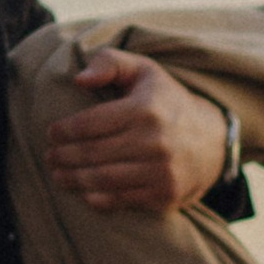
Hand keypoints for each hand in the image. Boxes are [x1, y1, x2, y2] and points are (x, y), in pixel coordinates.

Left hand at [42, 49, 230, 213]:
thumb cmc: (168, 102)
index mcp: (144, 109)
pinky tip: (84, 191)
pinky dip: (97, 198)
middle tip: (49, 157)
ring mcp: (161, 171)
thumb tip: (80, 79)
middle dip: (63, 157)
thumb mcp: (145, 72)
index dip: (63, 131)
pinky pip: (121, 199)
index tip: (52, 134)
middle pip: (91, 154)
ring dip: (73, 179)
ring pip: (102, 179)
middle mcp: (154, 141)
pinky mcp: (164, 194)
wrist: (214, 140)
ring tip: (58, 175)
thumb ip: (110, 63)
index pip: (89, 123)